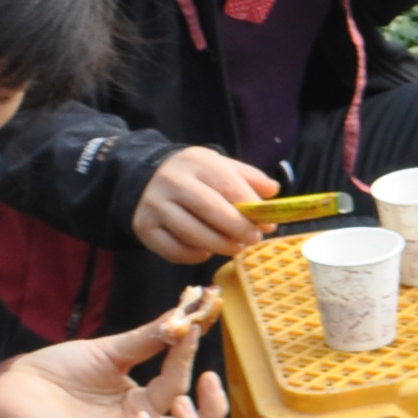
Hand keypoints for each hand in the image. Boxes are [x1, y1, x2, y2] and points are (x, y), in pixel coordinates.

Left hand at [0, 309, 231, 417]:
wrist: (16, 386)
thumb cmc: (60, 370)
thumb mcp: (111, 351)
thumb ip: (149, 339)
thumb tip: (185, 315)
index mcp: (145, 403)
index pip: (180, 386)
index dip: (189, 360)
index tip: (193, 328)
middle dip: (213, 412)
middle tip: (209, 380)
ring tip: (180, 402)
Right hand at [133, 145, 276, 263]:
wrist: (147, 179)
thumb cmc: (196, 177)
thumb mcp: (221, 168)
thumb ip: (249, 178)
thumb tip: (274, 191)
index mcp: (196, 161)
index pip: (229, 186)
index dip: (251, 208)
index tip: (268, 224)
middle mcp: (172, 181)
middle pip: (211, 210)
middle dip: (237, 229)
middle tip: (253, 240)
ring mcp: (154, 204)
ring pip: (192, 233)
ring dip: (220, 246)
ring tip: (235, 248)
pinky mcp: (143, 227)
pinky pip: (174, 250)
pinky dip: (194, 256)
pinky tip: (206, 251)